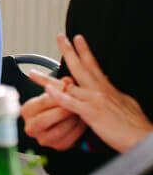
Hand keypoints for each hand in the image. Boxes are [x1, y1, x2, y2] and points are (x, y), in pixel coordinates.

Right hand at [21, 72, 87, 150]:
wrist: (57, 122)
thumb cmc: (53, 105)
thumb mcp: (54, 93)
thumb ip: (60, 86)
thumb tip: (67, 80)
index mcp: (27, 111)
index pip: (43, 102)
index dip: (58, 96)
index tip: (70, 91)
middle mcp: (31, 127)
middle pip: (46, 119)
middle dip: (63, 110)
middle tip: (76, 103)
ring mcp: (43, 139)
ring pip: (59, 130)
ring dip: (72, 120)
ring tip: (80, 111)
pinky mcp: (56, 146)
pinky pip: (69, 139)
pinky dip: (78, 129)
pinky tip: (82, 120)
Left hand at [43, 34, 152, 152]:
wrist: (143, 137)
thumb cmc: (136, 124)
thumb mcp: (126, 103)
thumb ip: (113, 96)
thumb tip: (109, 92)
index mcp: (107, 88)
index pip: (93, 66)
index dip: (84, 51)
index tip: (78, 39)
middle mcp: (99, 90)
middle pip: (80, 67)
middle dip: (69, 51)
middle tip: (60, 37)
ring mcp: (93, 100)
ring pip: (66, 85)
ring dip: (47, 78)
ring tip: (33, 71)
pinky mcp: (90, 113)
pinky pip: (70, 103)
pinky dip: (58, 96)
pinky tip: (47, 89)